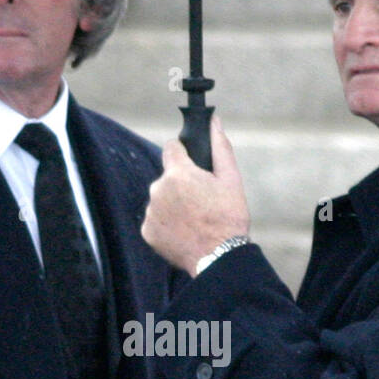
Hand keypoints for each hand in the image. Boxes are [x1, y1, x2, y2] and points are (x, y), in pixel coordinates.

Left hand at [141, 116, 250, 275]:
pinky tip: (184, 232)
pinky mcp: (147, 231)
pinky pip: (155, 220)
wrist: (219, 258)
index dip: (184, 155)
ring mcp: (151, 211)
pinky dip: (166, 224)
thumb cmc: (228, 218)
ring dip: (173, 205)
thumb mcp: (231, 179)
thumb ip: (220, 146)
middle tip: (201, 202)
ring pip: (161, 199)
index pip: (171, 148)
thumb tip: (213, 120)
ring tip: (194, 220)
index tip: (193, 167)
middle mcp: (159, 189)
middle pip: (168, 177)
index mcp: (179, 173)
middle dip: (181, 185)